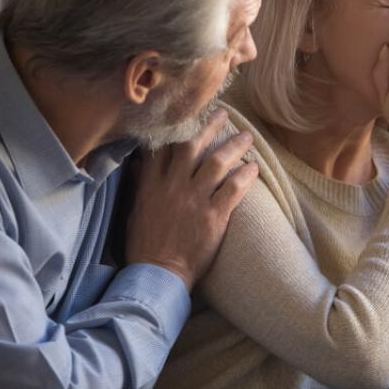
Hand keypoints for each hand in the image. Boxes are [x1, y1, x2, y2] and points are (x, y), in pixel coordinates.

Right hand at [125, 109, 258, 290]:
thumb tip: (137, 164)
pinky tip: (254, 166)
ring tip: (247, 137)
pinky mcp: (214, 216)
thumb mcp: (134, 212)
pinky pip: (234, 188)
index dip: (176, 127)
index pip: (162, 147)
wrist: (159, 274)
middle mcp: (173, 187)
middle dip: (209, 126)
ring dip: (234, 146)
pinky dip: (245, 175)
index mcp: (151, 185)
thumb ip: (139, 185)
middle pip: (192, 145)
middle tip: (224, 114)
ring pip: (217, 162)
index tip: (187, 114)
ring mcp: (194, 200)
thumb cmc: (144, 246)